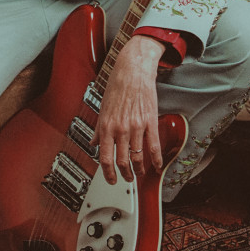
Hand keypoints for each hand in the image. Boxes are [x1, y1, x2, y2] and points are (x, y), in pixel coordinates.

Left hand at [94, 35, 164, 182]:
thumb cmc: (117, 86)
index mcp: (107, 126)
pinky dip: (156, 159)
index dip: (107, 173)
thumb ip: (99, 129)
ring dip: (138, 170)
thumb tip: (93, 143)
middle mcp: (121, 128)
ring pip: (137, 157)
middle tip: (126, 179)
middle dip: (124, 174)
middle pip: (122, 161)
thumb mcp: (103, 109)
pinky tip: (157, 166)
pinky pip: (154, 146)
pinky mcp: (150, 121)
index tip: (111, 180)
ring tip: (139, 174)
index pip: (105, 158)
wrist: (133, 70)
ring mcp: (136, 126)